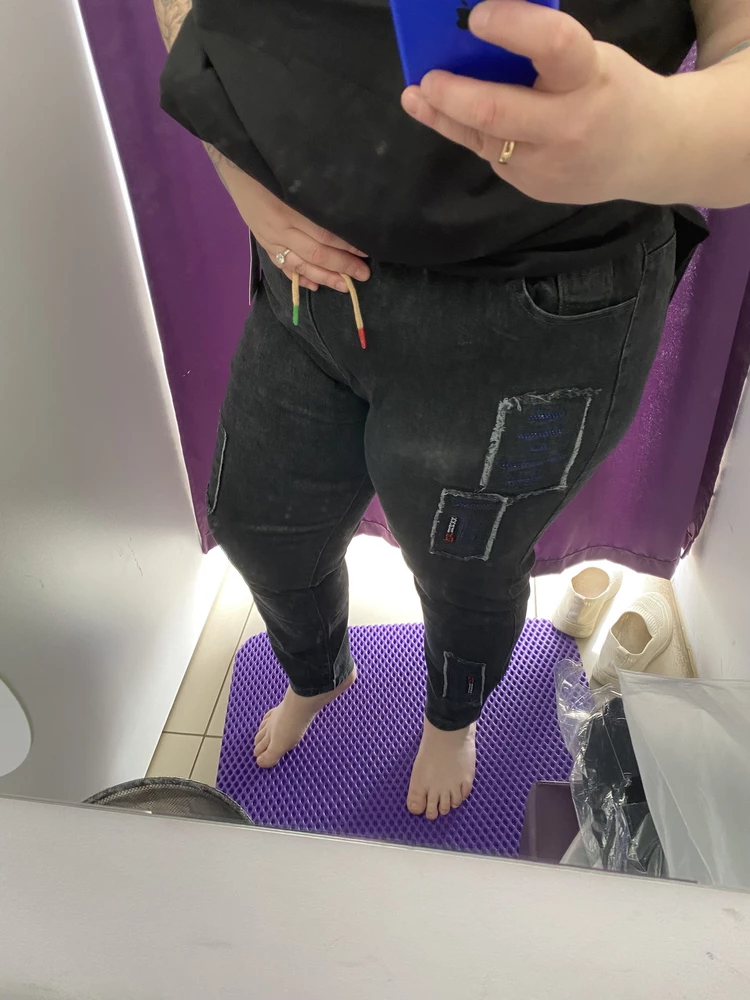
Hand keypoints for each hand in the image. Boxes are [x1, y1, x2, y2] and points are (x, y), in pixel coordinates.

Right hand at [219, 165, 369, 291]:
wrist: (235, 163)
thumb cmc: (270, 164)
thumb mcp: (295, 175)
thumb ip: (318, 195)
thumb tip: (347, 211)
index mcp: (290, 208)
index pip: (326, 233)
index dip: (347, 245)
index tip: (366, 251)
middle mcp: (280, 228)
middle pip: (316, 253)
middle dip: (342, 266)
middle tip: (363, 274)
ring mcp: (270, 238)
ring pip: (301, 265)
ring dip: (324, 277)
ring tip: (344, 285)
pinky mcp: (264, 243)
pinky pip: (283, 266)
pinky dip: (299, 278)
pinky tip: (315, 286)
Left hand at [401, 0, 680, 205]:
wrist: (647, 154)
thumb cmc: (610, 90)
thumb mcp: (591, 58)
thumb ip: (543, 52)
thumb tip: (479, 34)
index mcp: (590, 77)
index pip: (554, 45)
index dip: (513, 27)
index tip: (478, 17)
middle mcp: (569, 126)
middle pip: (499, 112)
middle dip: (454, 95)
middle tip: (428, 78)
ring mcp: (548, 165)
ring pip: (484, 140)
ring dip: (446, 116)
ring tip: (419, 96)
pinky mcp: (533, 187)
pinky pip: (491, 155)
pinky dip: (469, 132)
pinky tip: (445, 116)